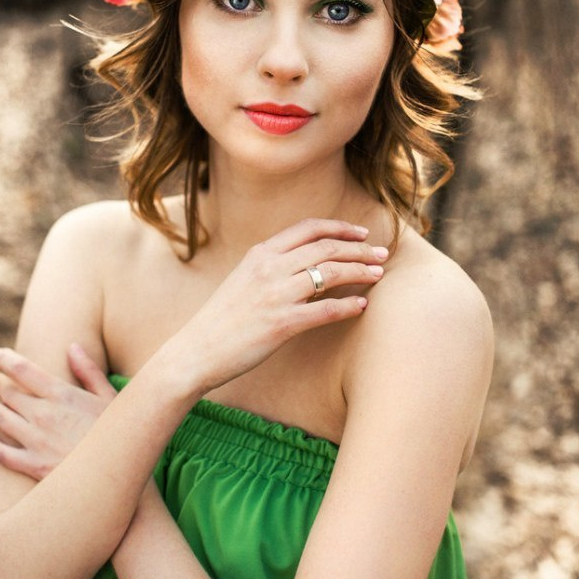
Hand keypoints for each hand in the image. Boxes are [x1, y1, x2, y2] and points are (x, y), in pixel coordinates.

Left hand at [0, 344, 115, 479]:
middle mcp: (44, 416)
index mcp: (62, 395)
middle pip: (9, 394)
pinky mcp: (34, 467)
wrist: (119, 474)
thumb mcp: (110, 396)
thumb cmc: (120, 433)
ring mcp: (36, 442)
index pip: (25, 371)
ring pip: (0, 419)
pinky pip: (2, 453)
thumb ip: (88, 371)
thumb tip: (72, 346)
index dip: (7, 360)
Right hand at [176, 218, 387, 392]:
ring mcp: (276, 295)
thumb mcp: (244, 278)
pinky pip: (325, 310)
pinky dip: (349, 305)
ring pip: (330, 273)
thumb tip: (307, 259)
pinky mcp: (281, 324)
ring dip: (361, 271)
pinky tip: (363, 305)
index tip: (362, 232)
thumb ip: (272, 264)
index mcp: (260, 253)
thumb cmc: (223, 318)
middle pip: (326, 248)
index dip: (340, 227)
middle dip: (360, 248)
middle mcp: (269, 268)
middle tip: (382, 253)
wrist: (196, 350)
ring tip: (379, 274)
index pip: (308, 228)